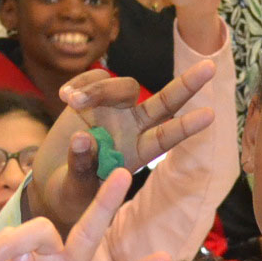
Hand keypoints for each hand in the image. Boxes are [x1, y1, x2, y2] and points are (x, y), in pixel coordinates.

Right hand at [26, 60, 216, 233]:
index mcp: (138, 153)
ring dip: (98, 90)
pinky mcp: (93, 99)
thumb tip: (82, 138)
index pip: (167, 137)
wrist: (51, 181)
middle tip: (209, 68)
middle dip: (187, 85)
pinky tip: (64, 96)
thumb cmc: (72, 192)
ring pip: (125, 87)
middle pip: (165, 103)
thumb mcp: (76, 188)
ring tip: (72, 102)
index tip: (210, 115)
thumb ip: (82, 166)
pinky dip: (82, 83)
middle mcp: (133, 128)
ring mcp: (115, 111)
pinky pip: (97, 78)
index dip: (187, 126)